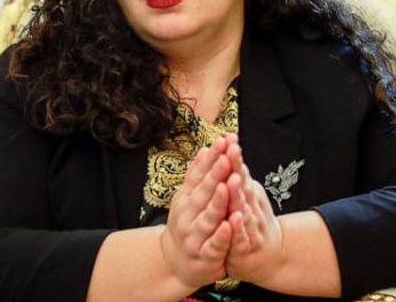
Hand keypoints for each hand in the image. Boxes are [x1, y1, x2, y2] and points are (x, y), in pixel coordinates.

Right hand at [160, 137, 233, 287]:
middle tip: (227, 156)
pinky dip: (222, 234)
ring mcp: (195, 235)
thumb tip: (205, 149)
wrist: (175, 262)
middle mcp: (187, 214)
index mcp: (186, 197)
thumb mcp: (189, 198)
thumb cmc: (188, 224)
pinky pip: (214, 244)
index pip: (199, 173)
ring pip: (208, 216)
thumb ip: (198, 175)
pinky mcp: (205, 255)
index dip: (211, 158)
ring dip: (219, 201)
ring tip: (228, 185)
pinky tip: (229, 225)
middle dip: (216, 174)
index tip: (222, 141)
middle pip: (203, 191)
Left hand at [224, 142, 284, 283]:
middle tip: (230, 151)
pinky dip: (238, 227)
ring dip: (238, 193)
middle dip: (236, 167)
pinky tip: (236, 217)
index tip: (229, 138)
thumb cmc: (253, 219)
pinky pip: (241, 235)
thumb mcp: (247, 192)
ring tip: (232, 180)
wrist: (270, 256)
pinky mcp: (245, 246)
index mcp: (247, 192)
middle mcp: (251, 205)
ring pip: (243, 207)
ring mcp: (250, 225)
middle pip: (242, 184)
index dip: (234, 155)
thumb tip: (230, 144)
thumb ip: (238, 172)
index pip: (239, 170)